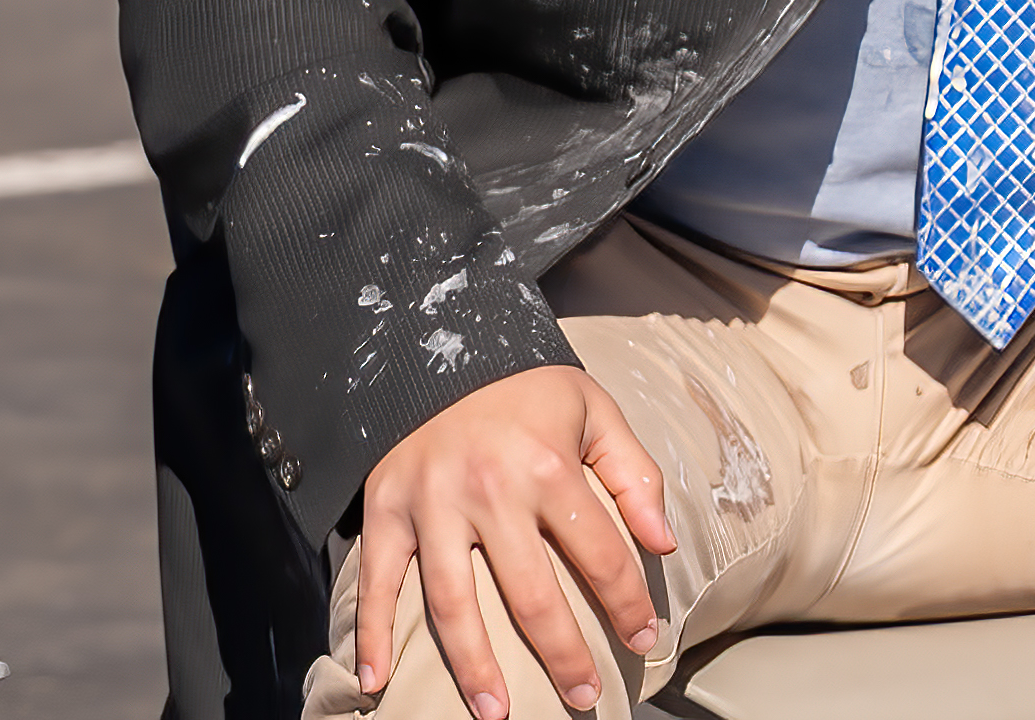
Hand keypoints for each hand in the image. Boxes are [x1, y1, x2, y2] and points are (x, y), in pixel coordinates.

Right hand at [351, 365, 675, 719]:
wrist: (441, 350)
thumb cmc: (530, 393)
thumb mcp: (596, 413)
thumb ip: (634, 476)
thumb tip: (664, 544)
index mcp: (548, 467)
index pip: (601, 553)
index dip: (627, 603)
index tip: (645, 640)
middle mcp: (489, 492)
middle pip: (531, 595)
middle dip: (562, 655)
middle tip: (582, 698)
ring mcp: (431, 506)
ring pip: (453, 605)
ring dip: (474, 667)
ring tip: (496, 713)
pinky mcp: (385, 512)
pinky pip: (377, 584)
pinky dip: (371, 637)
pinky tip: (376, 684)